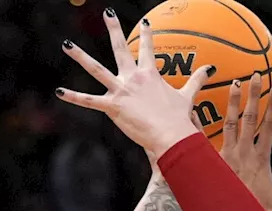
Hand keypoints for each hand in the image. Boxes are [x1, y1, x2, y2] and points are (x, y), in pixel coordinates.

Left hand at [56, 10, 212, 158]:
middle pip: (120, 49)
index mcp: (150, 75)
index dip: (147, 34)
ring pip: (96, 69)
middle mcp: (133, 78)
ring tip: (66, 44)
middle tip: (107, 13)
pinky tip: (59, 92)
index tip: (145, 22)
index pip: (148, 49)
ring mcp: (121, 90)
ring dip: (80, 56)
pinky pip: (89, 101)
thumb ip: (197, 80)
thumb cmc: (179, 119)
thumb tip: (211, 68)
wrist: (172, 136)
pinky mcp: (113, 106)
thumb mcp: (188, 97)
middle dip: (114, 29)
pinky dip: (74, 97)